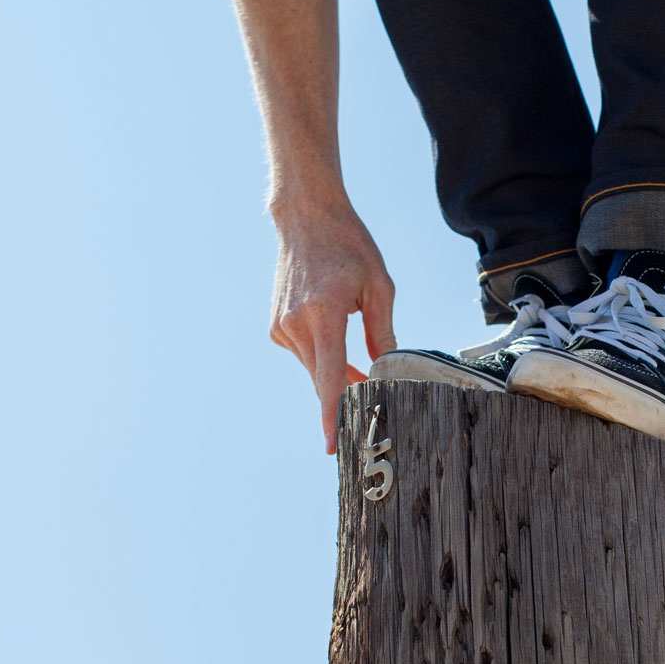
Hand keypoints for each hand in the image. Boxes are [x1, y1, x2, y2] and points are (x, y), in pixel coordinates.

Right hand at [269, 195, 397, 453]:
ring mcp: (281, 327)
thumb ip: (382, 332)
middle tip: (372, 399)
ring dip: (336, 372)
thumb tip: (388, 370)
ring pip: (315, 370)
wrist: (306, 218)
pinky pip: (306, 355)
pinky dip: (322, 355)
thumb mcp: (379, 286)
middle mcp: (296, 324)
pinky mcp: (276, 328)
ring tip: (358, 359)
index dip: (332, 412)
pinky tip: (332, 327)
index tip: (331, 445)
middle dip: (347, 392)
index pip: (329, 375)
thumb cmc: (349, 246)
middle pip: (324, 378)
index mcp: (324, 313)